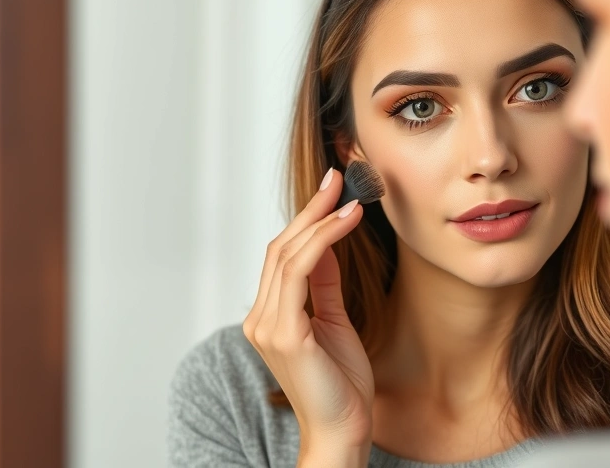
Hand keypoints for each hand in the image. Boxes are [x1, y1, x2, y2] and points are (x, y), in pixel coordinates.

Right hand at [243, 168, 373, 466]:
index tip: (332, 191)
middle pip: (280, 249)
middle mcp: (260, 319)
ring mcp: (267, 325)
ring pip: (288, 255)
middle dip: (311, 210)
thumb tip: (327, 246)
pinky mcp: (285, 332)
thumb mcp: (333, 323)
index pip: (281, 257)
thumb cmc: (341, 385)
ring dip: (320, 220)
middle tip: (339, 180)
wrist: (344, 430)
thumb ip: (324, 286)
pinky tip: (346, 223)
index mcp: (268, 317)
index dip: (305, 220)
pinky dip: (324, 241)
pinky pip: (300, 271)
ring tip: (349, 198)